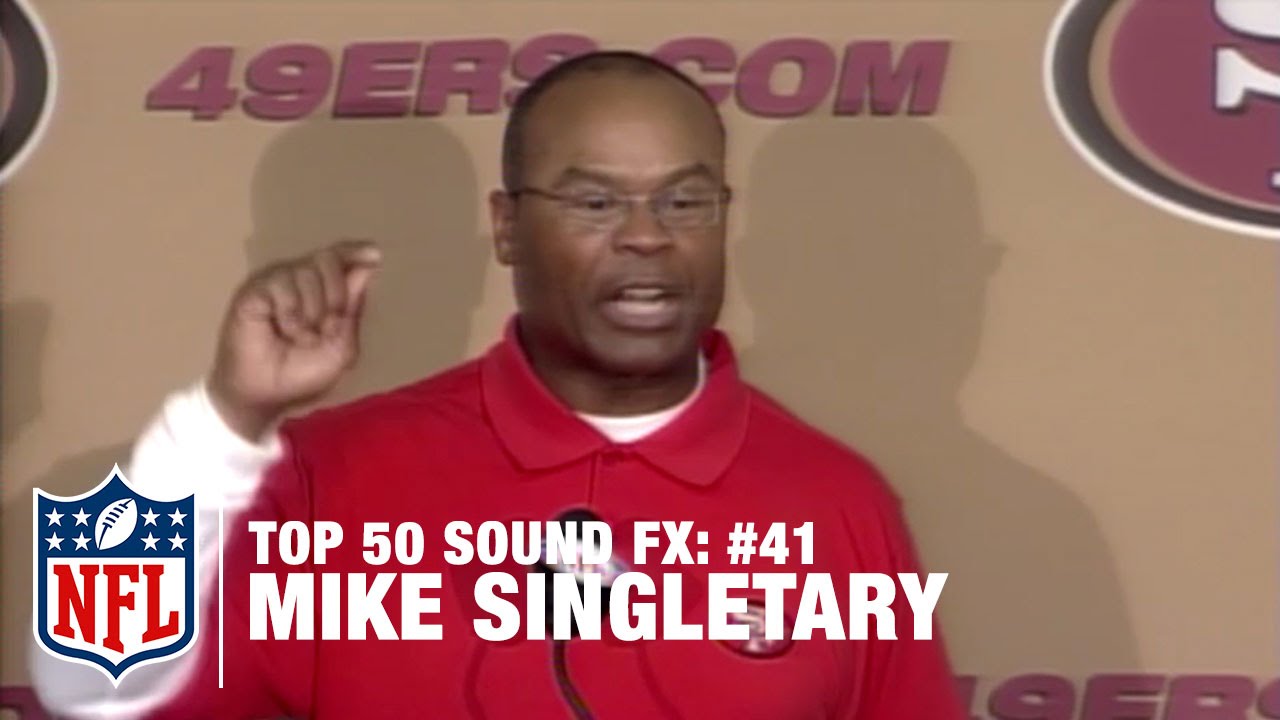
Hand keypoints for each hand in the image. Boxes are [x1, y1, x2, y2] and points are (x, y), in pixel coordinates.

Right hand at [207, 240, 381, 440]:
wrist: (265, 395)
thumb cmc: (302, 373)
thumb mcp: (340, 347)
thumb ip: (351, 308)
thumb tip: (366, 266)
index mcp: (323, 289)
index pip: (340, 258)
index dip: (355, 251)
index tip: (374, 253)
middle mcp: (299, 279)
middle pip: (327, 259)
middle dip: (335, 294)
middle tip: (327, 327)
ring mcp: (274, 282)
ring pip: (305, 271)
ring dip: (312, 311)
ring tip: (301, 337)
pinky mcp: (253, 290)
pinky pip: (281, 285)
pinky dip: (290, 313)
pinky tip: (283, 331)